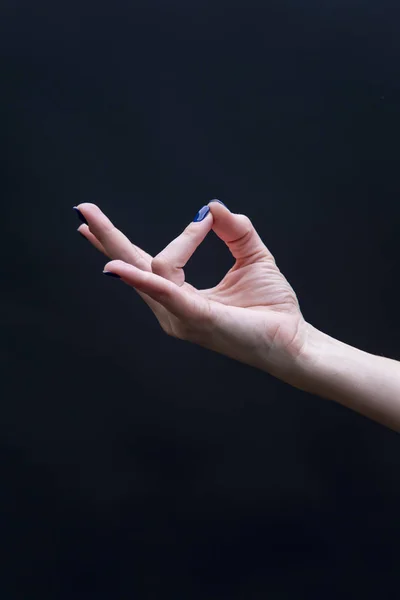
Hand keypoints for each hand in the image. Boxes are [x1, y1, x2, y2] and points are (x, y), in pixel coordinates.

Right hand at [74, 201, 307, 380]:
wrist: (293, 341)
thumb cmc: (271, 308)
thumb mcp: (252, 257)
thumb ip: (234, 230)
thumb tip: (212, 206)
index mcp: (181, 296)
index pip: (150, 262)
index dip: (168, 235)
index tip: (204, 218)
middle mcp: (172, 308)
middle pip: (132, 267)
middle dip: (105, 238)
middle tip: (81, 211)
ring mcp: (179, 316)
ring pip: (147, 271)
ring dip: (119, 244)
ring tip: (89, 220)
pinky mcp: (195, 318)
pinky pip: (163, 293)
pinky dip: (140, 279)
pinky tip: (115, 268)